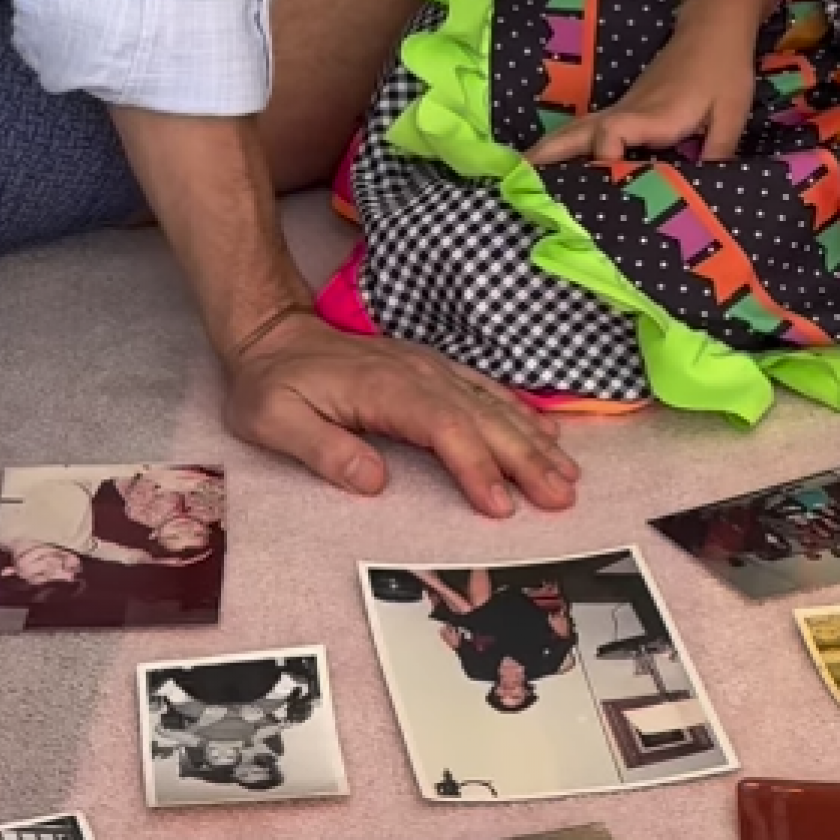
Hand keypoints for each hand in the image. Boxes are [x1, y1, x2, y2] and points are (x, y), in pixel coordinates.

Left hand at [224, 310, 580, 520]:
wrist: (272, 334)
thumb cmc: (272, 383)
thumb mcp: (274, 420)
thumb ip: (323, 449)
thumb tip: (373, 482)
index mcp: (384, 389)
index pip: (443, 428)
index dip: (475, 466)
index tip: (500, 505)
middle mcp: (417, 375)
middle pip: (483, 418)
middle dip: (526, 458)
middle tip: (562, 496)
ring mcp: (429, 369)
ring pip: (492, 404)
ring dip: (533, 439)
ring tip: (568, 474)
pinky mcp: (433, 370)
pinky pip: (486, 389)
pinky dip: (521, 411)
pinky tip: (547, 432)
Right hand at [529, 22, 758, 167]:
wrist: (714, 25)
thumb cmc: (724, 68)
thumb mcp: (733, 113)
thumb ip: (719, 151)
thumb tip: (709, 191)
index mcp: (657, 113)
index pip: (615, 131)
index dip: (604, 152)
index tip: (607, 169)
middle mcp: (633, 110)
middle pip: (585, 128)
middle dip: (554, 151)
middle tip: (522, 173)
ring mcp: (627, 105)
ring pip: (583, 125)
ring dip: (553, 145)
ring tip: (525, 167)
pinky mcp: (630, 104)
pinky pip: (593, 124)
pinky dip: (570, 139)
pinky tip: (561, 154)